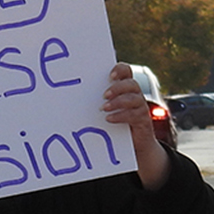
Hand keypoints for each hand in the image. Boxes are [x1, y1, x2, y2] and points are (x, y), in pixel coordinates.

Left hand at [103, 64, 169, 190]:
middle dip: (118, 88)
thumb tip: (71, 97)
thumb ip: (97, 100)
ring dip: (118, 102)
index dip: (119, 70)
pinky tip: (109, 119)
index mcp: (125, 87)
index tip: (109, 76)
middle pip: (131, 83)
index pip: (126, 70)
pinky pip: (134, 115)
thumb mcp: (107, 108)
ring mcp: (140, 107)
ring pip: (134, 98)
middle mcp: (135, 94)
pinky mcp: (143, 120)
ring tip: (104, 108)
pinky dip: (121, 116)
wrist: (136, 143)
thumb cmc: (117, 122)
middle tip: (104, 95)